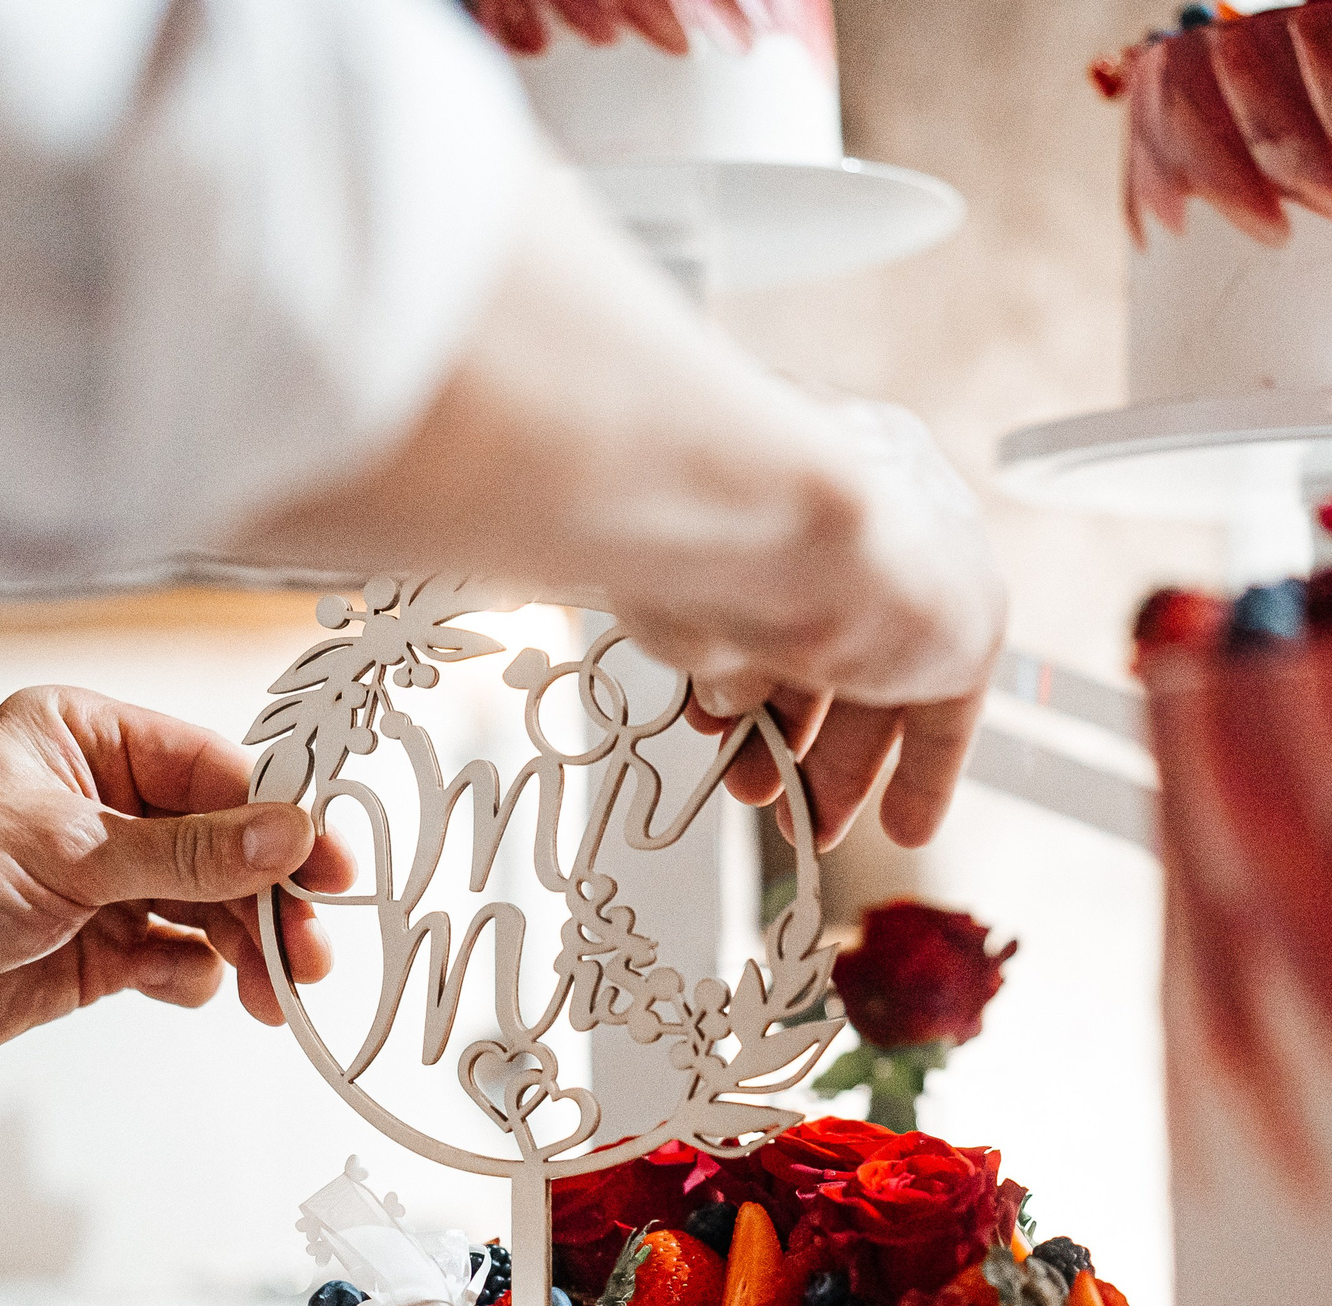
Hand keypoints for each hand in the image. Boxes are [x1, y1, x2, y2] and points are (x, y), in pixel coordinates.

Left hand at [0, 686, 351, 1071]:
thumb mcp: (69, 853)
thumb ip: (189, 852)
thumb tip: (288, 835)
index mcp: (87, 742)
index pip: (213, 773)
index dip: (277, 821)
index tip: (329, 867)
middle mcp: (99, 806)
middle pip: (221, 847)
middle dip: (267, 900)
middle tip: (309, 953)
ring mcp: (97, 881)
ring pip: (204, 908)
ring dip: (244, 949)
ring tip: (275, 994)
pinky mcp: (89, 949)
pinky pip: (169, 958)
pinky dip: (190, 976)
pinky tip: (193, 988)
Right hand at [231, 167, 1001, 852]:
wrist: (768, 516)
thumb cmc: (666, 493)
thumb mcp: (587, 515)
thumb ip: (526, 515)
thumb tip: (370, 467)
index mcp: (760, 457)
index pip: (761, 551)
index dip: (740, 632)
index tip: (723, 693)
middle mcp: (847, 498)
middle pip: (821, 627)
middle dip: (780, 713)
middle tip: (744, 779)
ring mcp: (914, 558)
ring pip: (874, 678)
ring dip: (822, 753)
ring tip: (777, 810)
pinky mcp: (961, 627)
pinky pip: (949, 714)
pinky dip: (921, 771)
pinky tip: (894, 822)